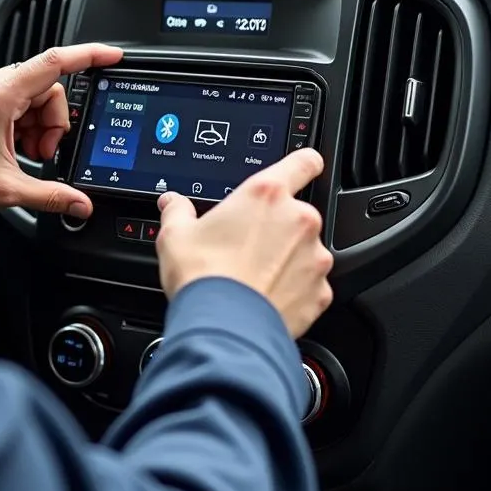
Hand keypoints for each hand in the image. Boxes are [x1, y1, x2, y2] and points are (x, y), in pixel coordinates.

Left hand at [0, 44, 123, 216]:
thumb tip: (80, 203)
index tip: (112, 56)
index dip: (89, 55)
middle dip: (56, 122)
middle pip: (50, 89)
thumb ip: (50, 196)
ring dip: (41, 127)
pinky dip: (26, 128)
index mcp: (1, 96)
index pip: (56, 62)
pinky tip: (16, 152)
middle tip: (42, 152)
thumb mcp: (4, 189)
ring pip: (35, 99)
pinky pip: (18, 106)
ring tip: (26, 155)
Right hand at [156, 150, 332, 338]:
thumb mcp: (176, 236)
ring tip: (254, 277)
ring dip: (287, 260)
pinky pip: (310, 286)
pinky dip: (294, 290)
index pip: (303, 162)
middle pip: (297, 214)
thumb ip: (177, 211)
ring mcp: (314, 257)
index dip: (303, 164)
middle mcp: (298, 220)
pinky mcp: (320, 292)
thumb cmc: (202, 276)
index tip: (301, 168)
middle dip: (277, 228)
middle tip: (247, 247)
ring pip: (305, 251)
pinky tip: (266, 298)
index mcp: (266, 195)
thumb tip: (171, 203)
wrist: (224, 329)